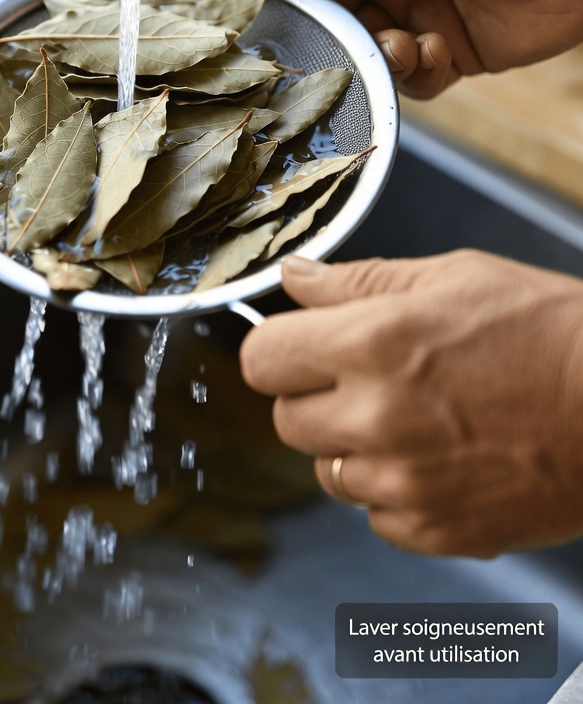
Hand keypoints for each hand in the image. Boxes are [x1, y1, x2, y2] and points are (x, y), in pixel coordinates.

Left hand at [240, 250, 582, 556]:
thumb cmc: (548, 330)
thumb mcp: (451, 276)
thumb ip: (357, 282)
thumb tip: (293, 278)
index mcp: (372, 344)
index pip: (260, 359)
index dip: (278, 348)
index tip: (299, 346)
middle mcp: (377, 418)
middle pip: (286, 420)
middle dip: (315, 396)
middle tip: (368, 378)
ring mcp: (406, 482)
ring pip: (329, 472)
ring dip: (355, 447)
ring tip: (419, 417)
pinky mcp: (437, 531)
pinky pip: (377, 515)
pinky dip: (397, 491)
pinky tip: (443, 457)